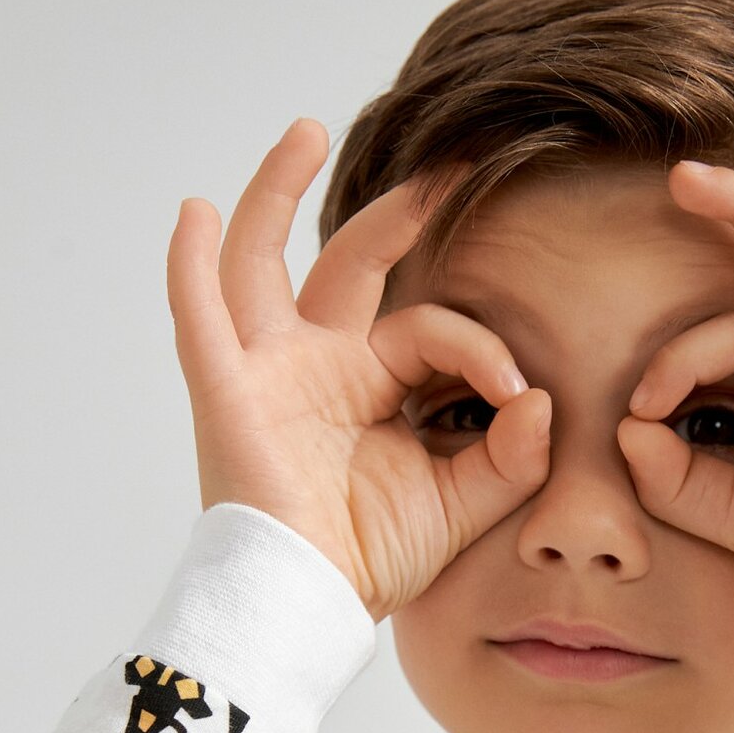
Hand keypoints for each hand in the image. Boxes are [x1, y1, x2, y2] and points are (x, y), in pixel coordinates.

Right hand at [166, 118, 551, 622]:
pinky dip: (191, 264)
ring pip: (264, 262)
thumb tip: (542, 399)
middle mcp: (316, 366)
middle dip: (396, 214)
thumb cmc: (373, 559)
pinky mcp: (226, 390)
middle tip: (446, 166)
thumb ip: (510, 456)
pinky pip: (200, 314)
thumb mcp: (461, 503)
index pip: (430, 328)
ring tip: (307, 129)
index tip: (520, 388)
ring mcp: (266, 371)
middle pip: (352, 266)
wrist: (310, 603)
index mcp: (371, 387)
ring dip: (277, 194)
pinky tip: (197, 210)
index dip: (481, 347)